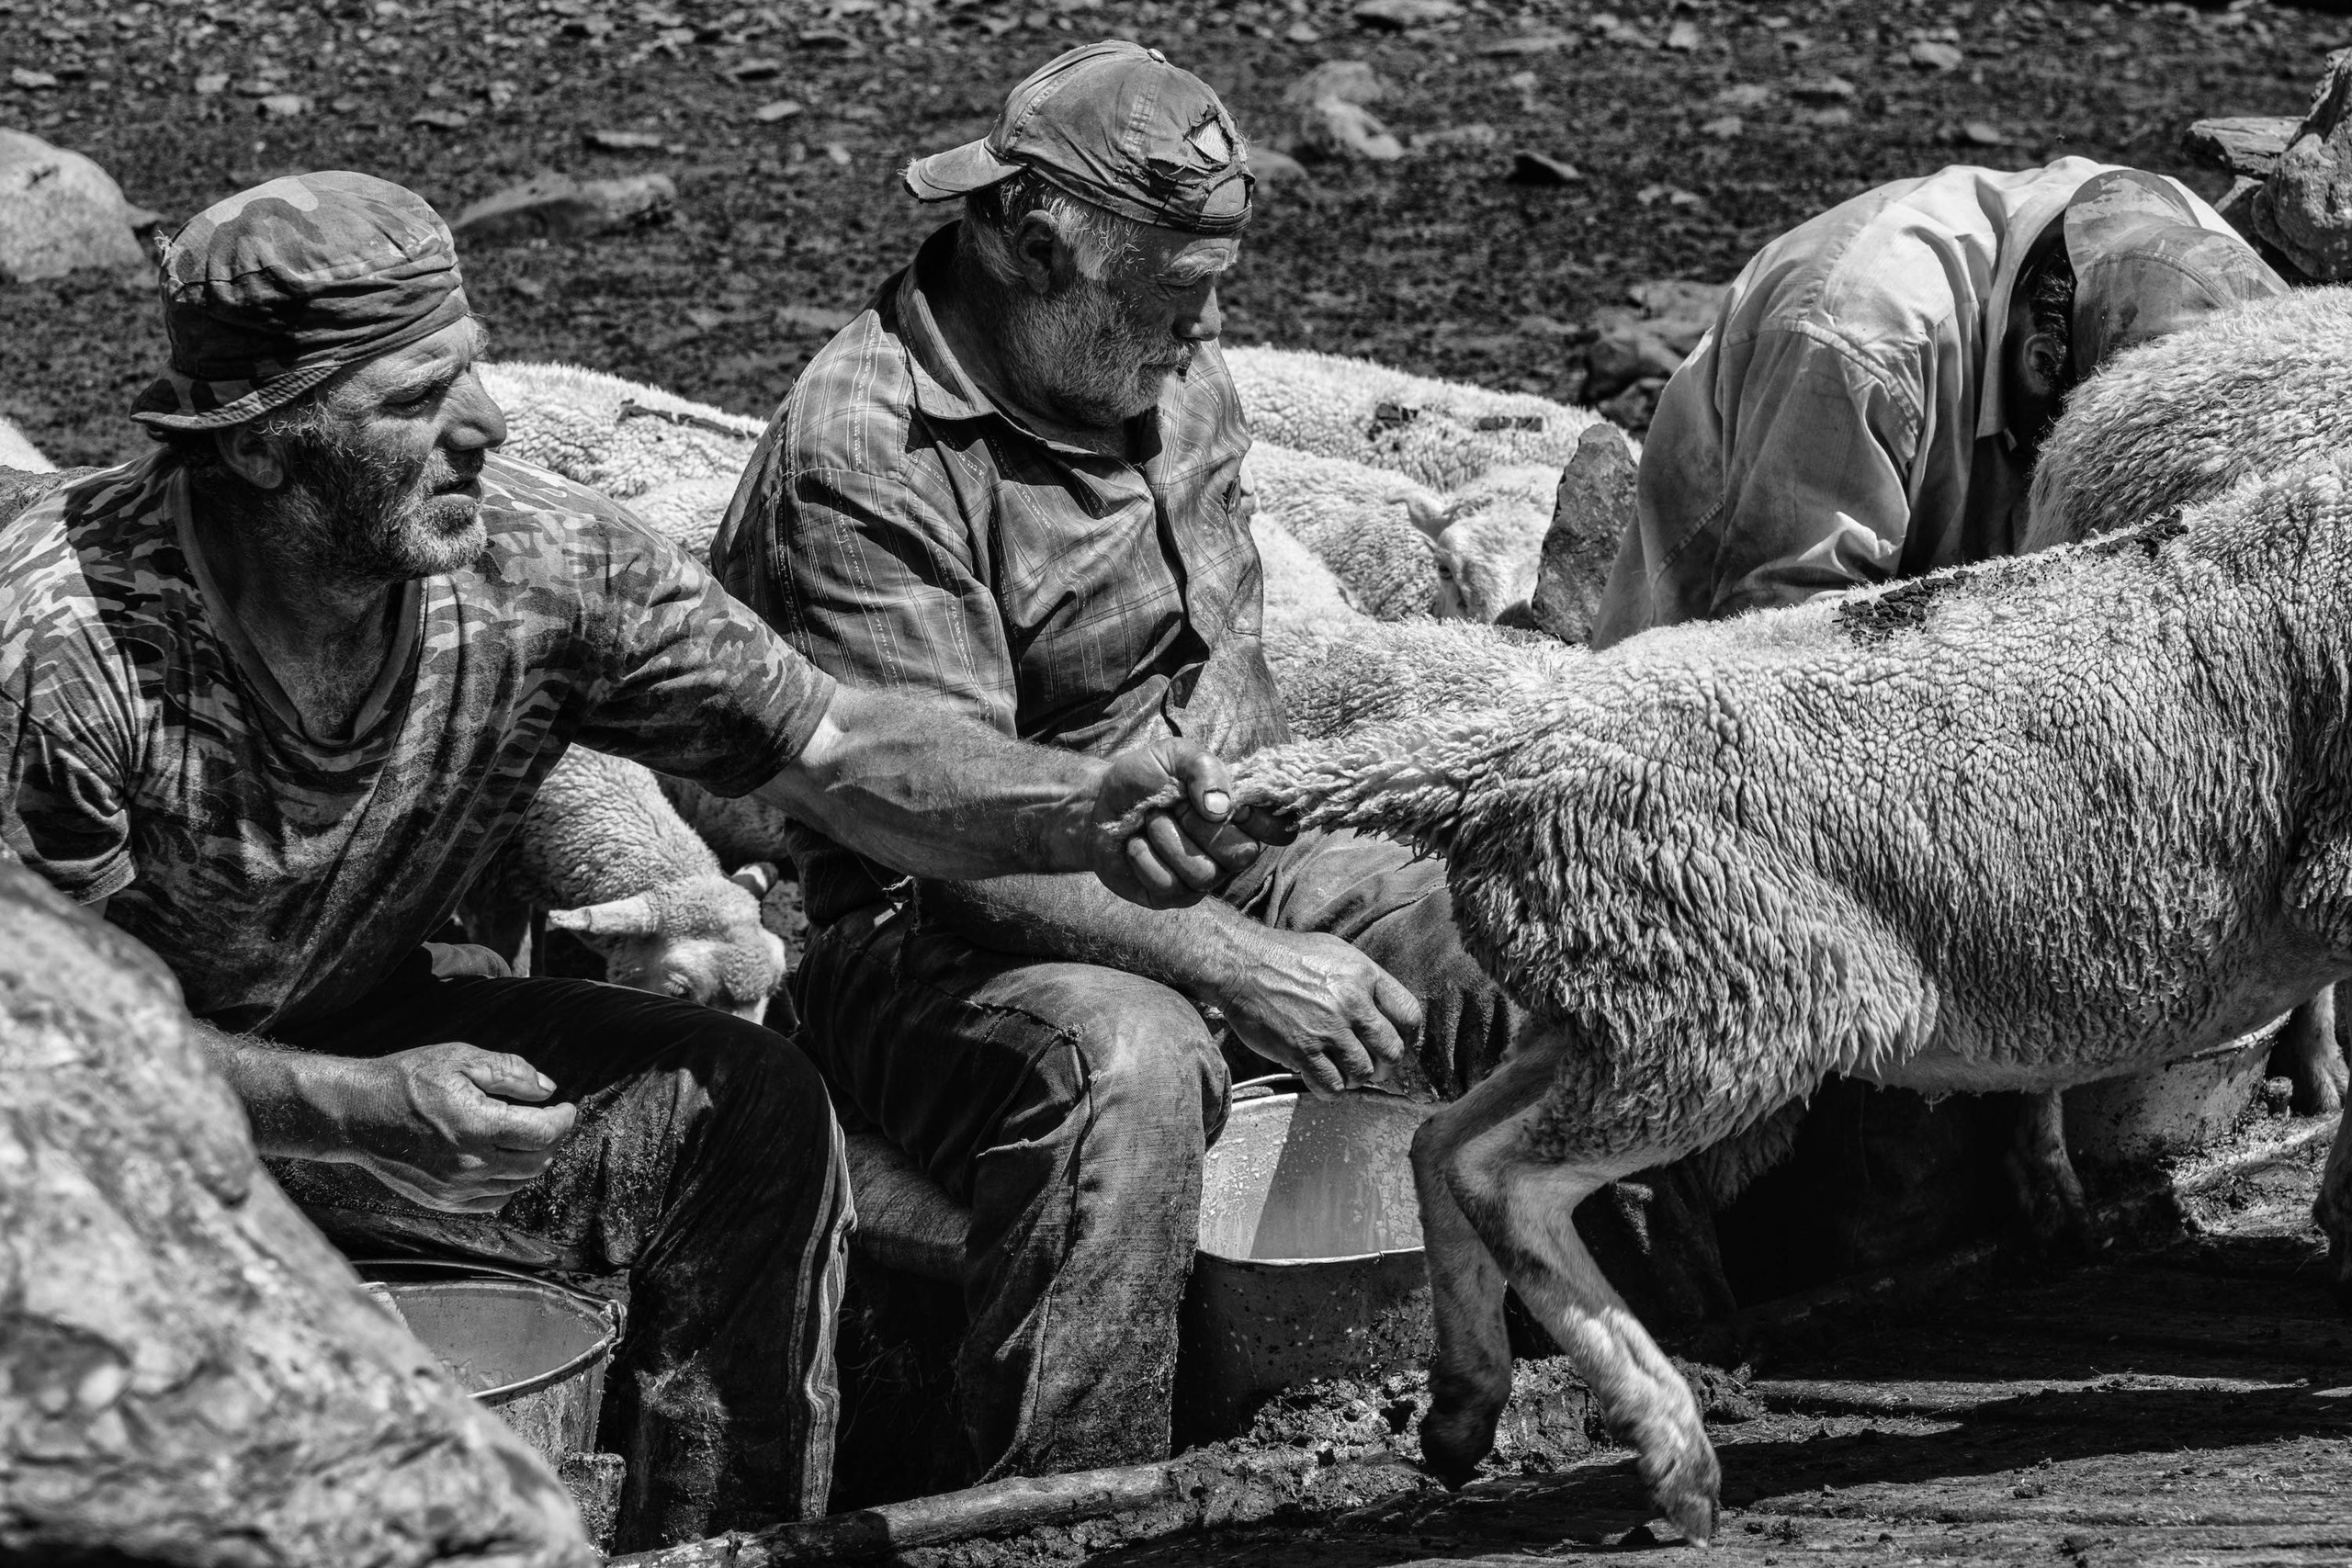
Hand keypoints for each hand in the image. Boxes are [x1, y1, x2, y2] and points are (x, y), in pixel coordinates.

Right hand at [325, 1042, 579, 1213]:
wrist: (356, 1113)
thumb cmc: (408, 1080)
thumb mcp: (461, 1059)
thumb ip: (510, 1072)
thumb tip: (548, 1090)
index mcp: (477, 1126)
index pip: (543, 1134)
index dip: (564, 1120)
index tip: (568, 1108)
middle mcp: (469, 1164)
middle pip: (536, 1163)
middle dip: (551, 1141)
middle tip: (550, 1121)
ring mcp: (455, 1188)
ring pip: (517, 1184)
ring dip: (531, 1162)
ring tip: (528, 1138)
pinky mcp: (442, 1201)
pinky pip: (491, 1202)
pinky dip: (507, 1184)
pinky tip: (502, 1161)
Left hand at [1088, 739, 1294, 908]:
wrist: (1097, 804)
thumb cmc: (1143, 779)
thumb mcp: (1174, 755)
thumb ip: (1204, 768)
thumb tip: (1223, 807)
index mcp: (1238, 814)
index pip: (1279, 830)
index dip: (1263, 821)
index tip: (1234, 804)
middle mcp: (1228, 849)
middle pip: (1242, 853)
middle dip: (1200, 825)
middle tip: (1174, 806)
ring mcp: (1203, 876)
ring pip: (1203, 872)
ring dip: (1167, 840)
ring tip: (1150, 823)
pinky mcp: (1173, 896)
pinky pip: (1170, 885)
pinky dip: (1145, 858)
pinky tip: (1136, 845)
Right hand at [1212, 928, 1421, 1097]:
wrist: (1243, 964)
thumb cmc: (1288, 957)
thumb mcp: (1337, 954)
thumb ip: (1365, 982)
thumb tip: (1385, 1014)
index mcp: (1364, 975)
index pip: (1409, 1014)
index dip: (1407, 1035)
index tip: (1394, 1043)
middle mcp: (1351, 1003)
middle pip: (1392, 1051)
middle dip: (1385, 1066)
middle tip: (1372, 1066)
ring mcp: (1327, 1029)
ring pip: (1362, 1073)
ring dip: (1354, 1078)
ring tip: (1341, 1069)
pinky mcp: (1302, 1050)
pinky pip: (1331, 1085)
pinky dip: (1330, 1089)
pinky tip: (1320, 1077)